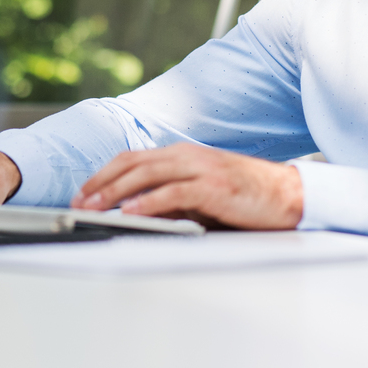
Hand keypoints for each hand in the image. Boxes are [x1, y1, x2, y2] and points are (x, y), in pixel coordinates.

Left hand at [71, 143, 302, 229]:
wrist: (288, 194)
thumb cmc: (246, 197)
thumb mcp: (201, 196)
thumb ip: (171, 200)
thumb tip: (137, 211)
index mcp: (183, 154)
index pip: (133, 158)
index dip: (104, 174)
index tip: (84, 192)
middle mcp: (188, 155)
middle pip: (132, 163)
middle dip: (101, 183)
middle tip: (79, 202)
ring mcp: (200, 168)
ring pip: (147, 174)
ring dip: (116, 192)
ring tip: (95, 208)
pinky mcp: (213, 187)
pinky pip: (173, 193)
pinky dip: (148, 202)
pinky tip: (131, 213)